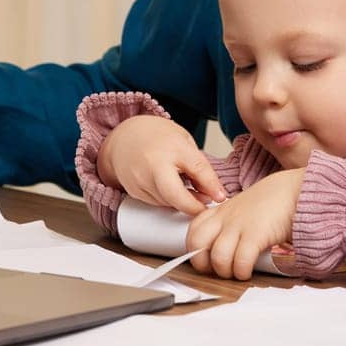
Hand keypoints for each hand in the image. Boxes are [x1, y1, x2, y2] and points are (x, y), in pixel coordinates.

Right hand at [96, 114, 226, 215]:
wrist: (124, 137)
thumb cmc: (157, 137)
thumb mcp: (183, 142)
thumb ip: (198, 166)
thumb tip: (215, 194)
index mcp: (172, 146)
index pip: (198, 169)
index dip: (212, 186)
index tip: (221, 197)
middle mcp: (154, 164)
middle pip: (176, 195)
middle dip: (193, 207)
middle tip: (204, 208)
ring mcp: (141, 179)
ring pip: (168, 203)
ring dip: (181, 202)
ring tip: (185, 188)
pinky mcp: (134, 191)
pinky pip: (156, 204)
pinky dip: (167, 200)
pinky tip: (168, 187)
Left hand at [187, 168, 305, 279]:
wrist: (294, 190)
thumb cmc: (273, 202)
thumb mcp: (243, 209)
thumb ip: (230, 224)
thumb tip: (223, 247)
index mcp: (220, 211)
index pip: (193, 230)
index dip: (194, 249)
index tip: (205, 260)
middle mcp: (225, 217)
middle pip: (197, 244)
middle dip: (203, 264)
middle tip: (215, 270)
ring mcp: (239, 225)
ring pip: (218, 257)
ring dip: (225, 271)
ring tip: (235, 272)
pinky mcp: (256, 234)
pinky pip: (240, 261)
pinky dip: (241, 271)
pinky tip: (247, 271)